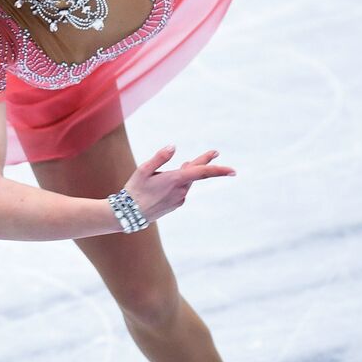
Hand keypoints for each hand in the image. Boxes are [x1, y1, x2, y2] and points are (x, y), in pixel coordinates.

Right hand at [121, 145, 235, 222]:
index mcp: (175, 179)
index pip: (203, 172)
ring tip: (186, 163)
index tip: (233, 170)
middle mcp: (181, 190)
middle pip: (197, 174)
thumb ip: (160, 157)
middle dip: (203, 163)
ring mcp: (180, 199)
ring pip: (188, 182)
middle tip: (215, 153)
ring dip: (187, 173)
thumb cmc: (135, 189)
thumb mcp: (144, 169)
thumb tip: (173, 147)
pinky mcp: (176, 205)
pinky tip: (172, 181)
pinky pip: (182, 190)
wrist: (129, 214)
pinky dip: (180, 182)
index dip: (219, 169)